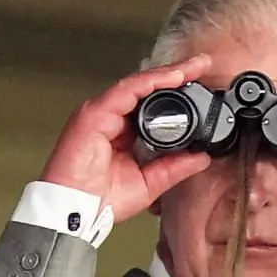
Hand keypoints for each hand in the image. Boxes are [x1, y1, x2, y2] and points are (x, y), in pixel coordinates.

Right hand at [40, 54, 212, 222]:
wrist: (75, 213)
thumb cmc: (100, 200)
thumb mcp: (150, 183)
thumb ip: (174, 167)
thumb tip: (201, 157)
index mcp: (123, 133)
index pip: (153, 104)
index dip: (177, 92)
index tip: (201, 85)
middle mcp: (112, 118)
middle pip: (147, 89)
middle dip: (176, 74)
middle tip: (202, 64)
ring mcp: (102, 113)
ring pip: (139, 84)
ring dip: (167, 73)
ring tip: (192, 67)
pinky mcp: (94, 113)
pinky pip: (126, 90)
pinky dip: (149, 81)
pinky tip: (171, 77)